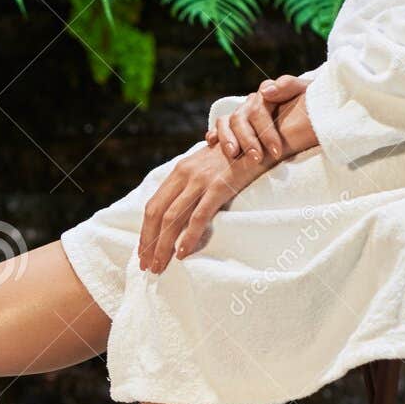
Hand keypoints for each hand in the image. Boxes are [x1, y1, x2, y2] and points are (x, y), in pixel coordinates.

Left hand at [138, 142, 271, 273]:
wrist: (261, 137)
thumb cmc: (236, 156)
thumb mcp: (206, 167)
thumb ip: (190, 185)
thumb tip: (178, 210)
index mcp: (179, 172)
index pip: (153, 206)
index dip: (145, 231)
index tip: (142, 251)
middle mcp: (185, 175)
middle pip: (157, 214)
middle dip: (148, 243)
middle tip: (146, 266)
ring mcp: (201, 181)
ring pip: (173, 218)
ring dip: (163, 246)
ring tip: (159, 266)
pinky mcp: (219, 187)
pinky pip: (199, 216)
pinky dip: (189, 237)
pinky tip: (182, 253)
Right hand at [206, 73, 310, 160]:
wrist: (311, 111)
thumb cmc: (311, 105)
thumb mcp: (307, 92)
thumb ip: (289, 86)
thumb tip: (266, 91)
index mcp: (269, 93)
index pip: (259, 110)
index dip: (266, 132)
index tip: (277, 151)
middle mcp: (252, 102)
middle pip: (241, 118)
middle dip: (248, 141)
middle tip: (257, 159)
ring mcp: (242, 113)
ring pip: (226, 122)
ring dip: (228, 139)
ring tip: (234, 156)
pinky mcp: (233, 124)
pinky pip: (218, 126)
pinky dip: (214, 134)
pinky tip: (212, 143)